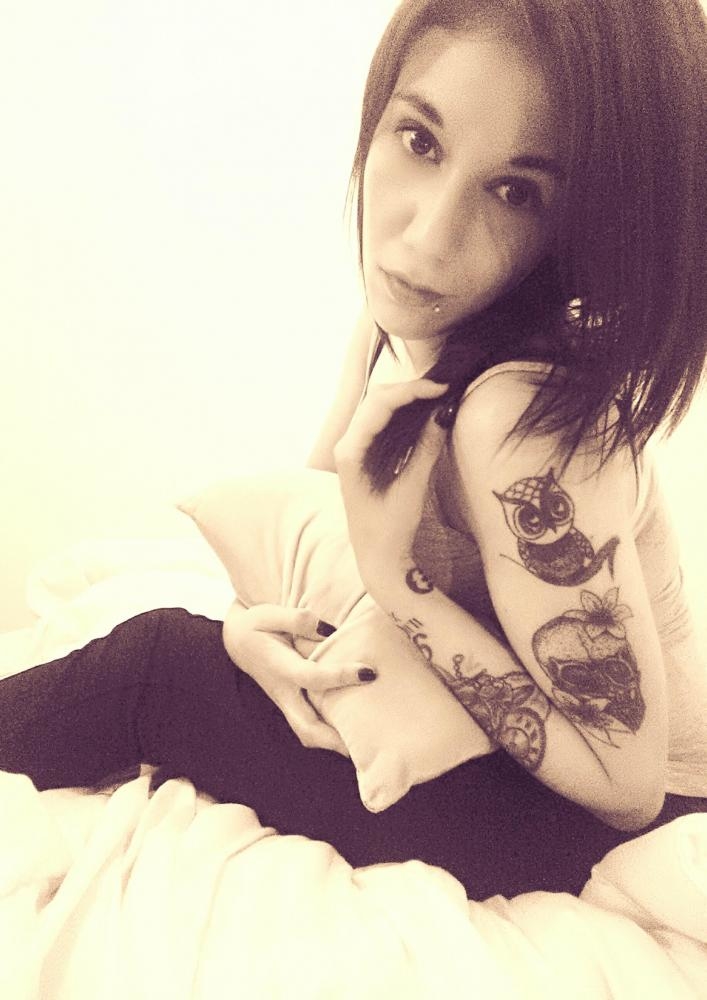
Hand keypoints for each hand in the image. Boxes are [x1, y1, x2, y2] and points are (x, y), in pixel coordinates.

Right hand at [222, 602, 375, 753]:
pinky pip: (309, 727)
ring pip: (307, 734)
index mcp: (279, 668)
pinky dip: (328, 735)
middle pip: (307, 728)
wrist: (235, 640)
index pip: (313, 677)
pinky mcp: (290, 704)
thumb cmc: (256, 625)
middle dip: (336, 740)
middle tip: (368, 741)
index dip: (340, 676)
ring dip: (334, 743)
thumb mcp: (269, 614)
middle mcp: (283, 692)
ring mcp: (285, 703)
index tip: (369, 672)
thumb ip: (298, 620)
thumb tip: (328, 630)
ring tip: (365, 743)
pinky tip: (351, 730)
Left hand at [334, 379, 448, 593]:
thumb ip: (425, 448)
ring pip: (377, 408)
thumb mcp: (411, 488)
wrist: (377, 559)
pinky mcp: (363, 455)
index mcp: (350, 451)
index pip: (378, 404)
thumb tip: (443, 413)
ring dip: (405, 398)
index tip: (441, 388)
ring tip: (436, 394)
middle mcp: (346, 445)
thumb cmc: (389, 529)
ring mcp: (352, 449)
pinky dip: (401, 413)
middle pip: (376, 400)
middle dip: (409, 389)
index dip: (411, 391)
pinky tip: (422, 412)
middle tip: (441, 388)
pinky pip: (380, 423)